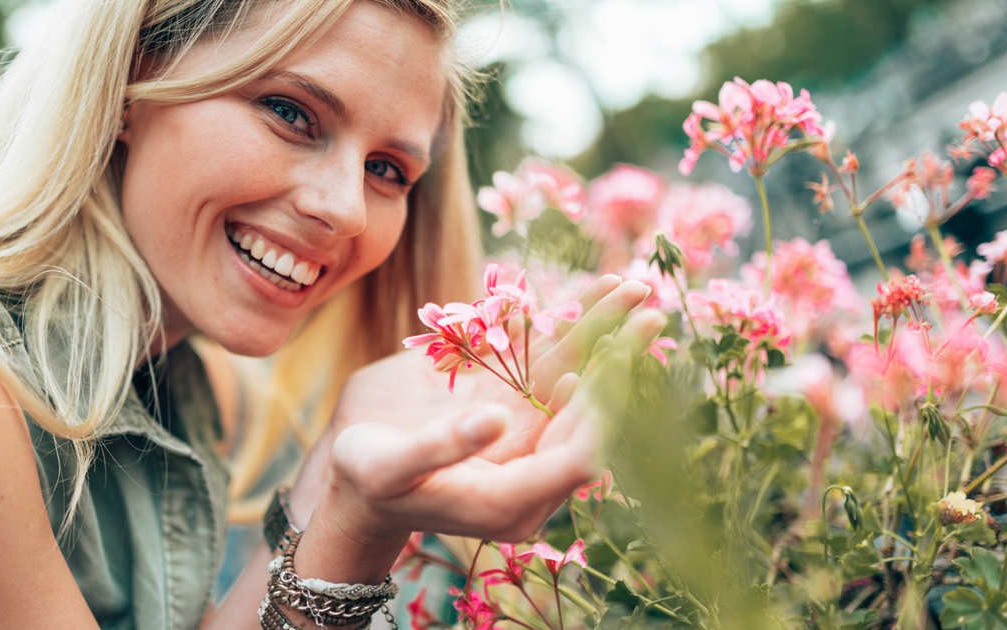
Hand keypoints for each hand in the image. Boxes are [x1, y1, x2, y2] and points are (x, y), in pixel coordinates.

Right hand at [300, 275, 666, 544]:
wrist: (357, 480)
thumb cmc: (367, 481)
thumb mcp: (390, 467)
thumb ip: (442, 447)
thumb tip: (496, 418)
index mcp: (508, 502)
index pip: (574, 459)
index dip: (595, 413)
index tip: (609, 366)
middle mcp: (530, 469)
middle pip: (587, 414)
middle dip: (617, 363)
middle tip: (649, 314)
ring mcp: (524, 433)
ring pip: (573, 380)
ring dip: (604, 336)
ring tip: (635, 289)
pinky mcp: (510, 403)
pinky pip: (546, 363)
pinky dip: (568, 328)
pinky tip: (595, 295)